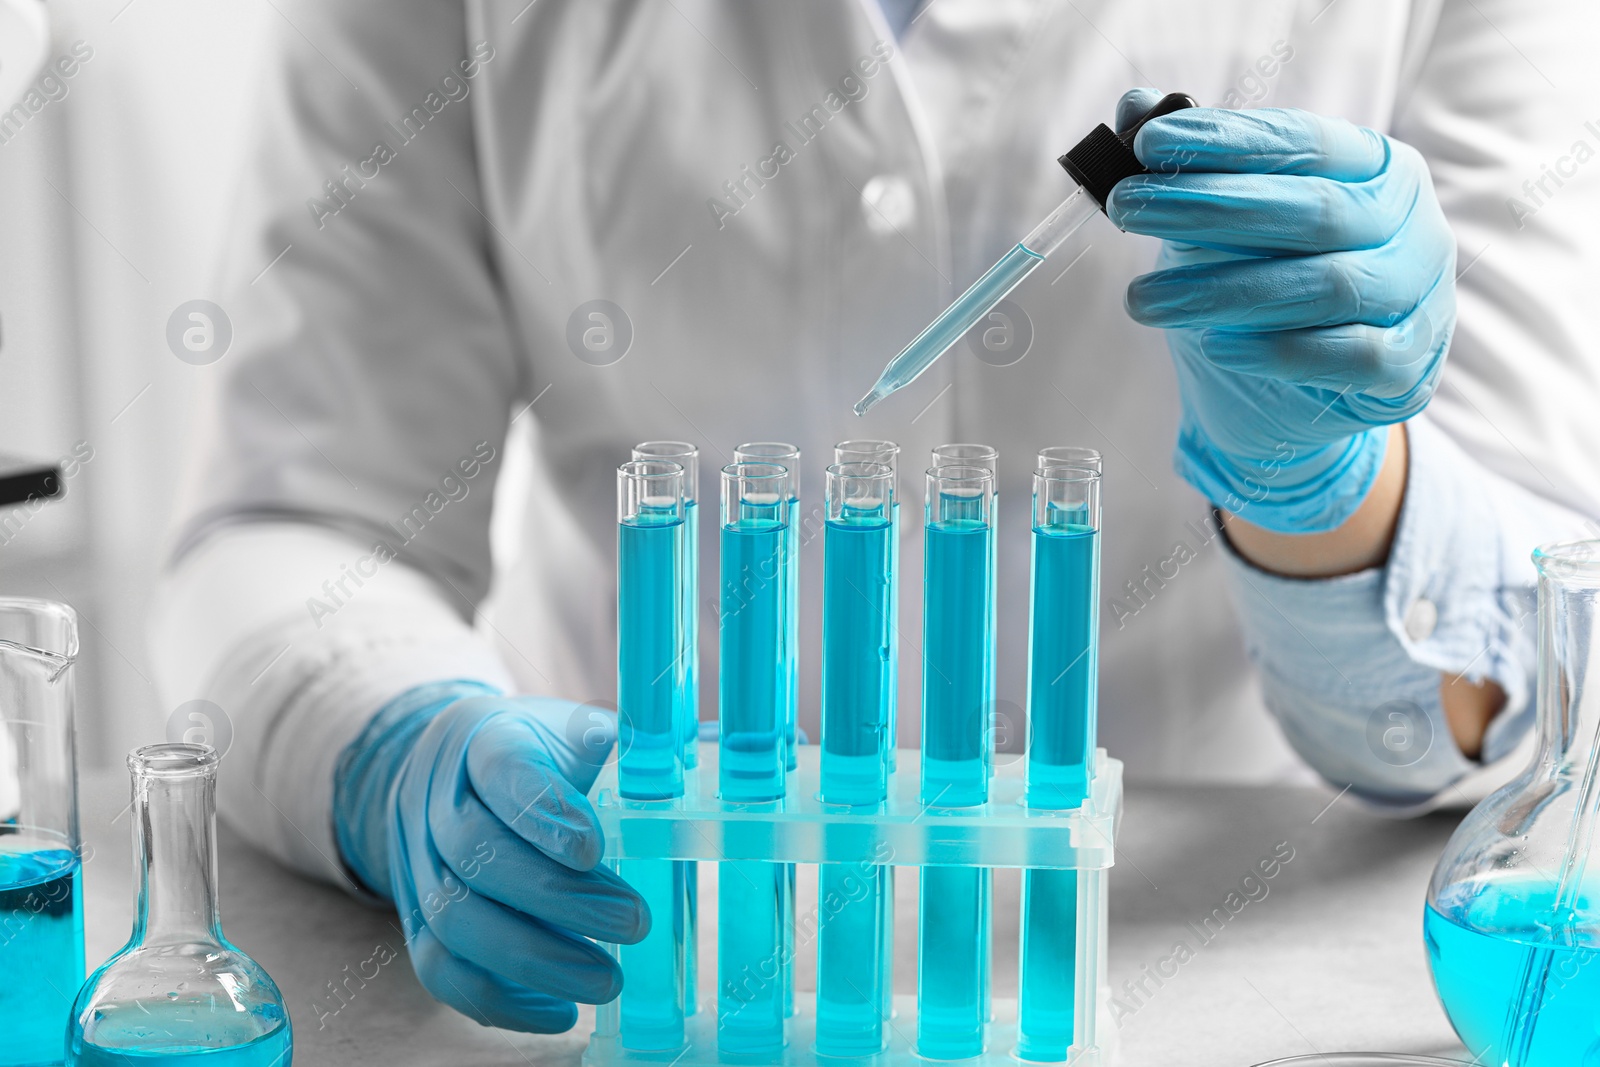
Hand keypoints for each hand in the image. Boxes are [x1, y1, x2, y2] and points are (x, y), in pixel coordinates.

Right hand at [334, 682, 647, 1031]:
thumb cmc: (534, 753)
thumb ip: (622, 745)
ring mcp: (417, 862)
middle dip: (559, 898)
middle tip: (634, 923)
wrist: (449, 771)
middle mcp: (436, 800)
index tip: (594, 849)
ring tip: (608, 980)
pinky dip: (500, 1000)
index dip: (543, 812)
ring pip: (453, 918)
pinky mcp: (414, 918)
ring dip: (535, 959)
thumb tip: (681, 763)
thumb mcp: (572, 728)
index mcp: (482, 740)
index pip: (502, 769)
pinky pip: (440, 968)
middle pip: (475, 853)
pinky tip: (562, 1013)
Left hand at [1107, 89, 1455, 532]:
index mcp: (1379, 169)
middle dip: (1209, 207)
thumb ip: (1191, 167)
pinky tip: (1216, 346)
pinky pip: (1352, 355)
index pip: (1306, 142)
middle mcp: (1412, 225)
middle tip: (1127, 208)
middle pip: (1315, 209)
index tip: (1147, 140)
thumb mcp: (1223, 229)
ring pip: (1329, 285)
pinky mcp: (1409, 367)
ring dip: (1223, 291)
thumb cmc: (1262, 294)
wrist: (1286, 401)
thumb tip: (1135, 105)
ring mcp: (1420, 296)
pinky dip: (1279, 351)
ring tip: (1141, 300)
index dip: (1228, 139)